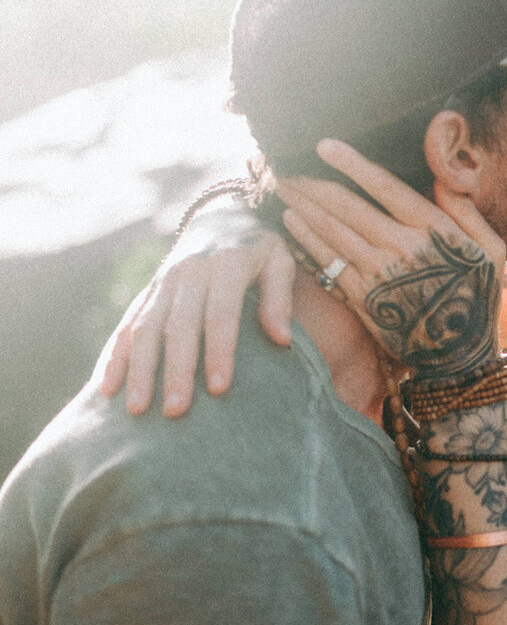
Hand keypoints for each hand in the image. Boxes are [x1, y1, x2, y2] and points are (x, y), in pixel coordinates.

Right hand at [97, 220, 294, 416]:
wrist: (222, 213)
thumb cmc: (259, 247)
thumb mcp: (280, 261)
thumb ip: (279, 298)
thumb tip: (282, 339)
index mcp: (225, 263)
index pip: (220, 313)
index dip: (219, 351)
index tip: (219, 389)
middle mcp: (188, 272)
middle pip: (178, 326)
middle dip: (176, 370)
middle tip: (175, 411)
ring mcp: (163, 282)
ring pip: (145, 327)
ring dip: (138, 370)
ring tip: (136, 410)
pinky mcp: (148, 291)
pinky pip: (126, 324)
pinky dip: (114, 355)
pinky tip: (106, 387)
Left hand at [280, 139, 504, 377]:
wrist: (461, 357)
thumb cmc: (479, 296)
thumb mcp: (492, 249)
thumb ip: (466, 209)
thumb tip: (442, 173)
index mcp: (433, 230)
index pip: (385, 186)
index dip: (351, 163)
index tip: (324, 145)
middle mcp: (402, 249)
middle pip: (348, 207)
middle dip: (314, 184)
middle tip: (286, 167)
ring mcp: (379, 276)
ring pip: (332, 232)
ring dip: (303, 207)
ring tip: (283, 189)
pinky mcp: (363, 300)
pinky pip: (328, 264)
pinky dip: (305, 242)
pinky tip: (290, 224)